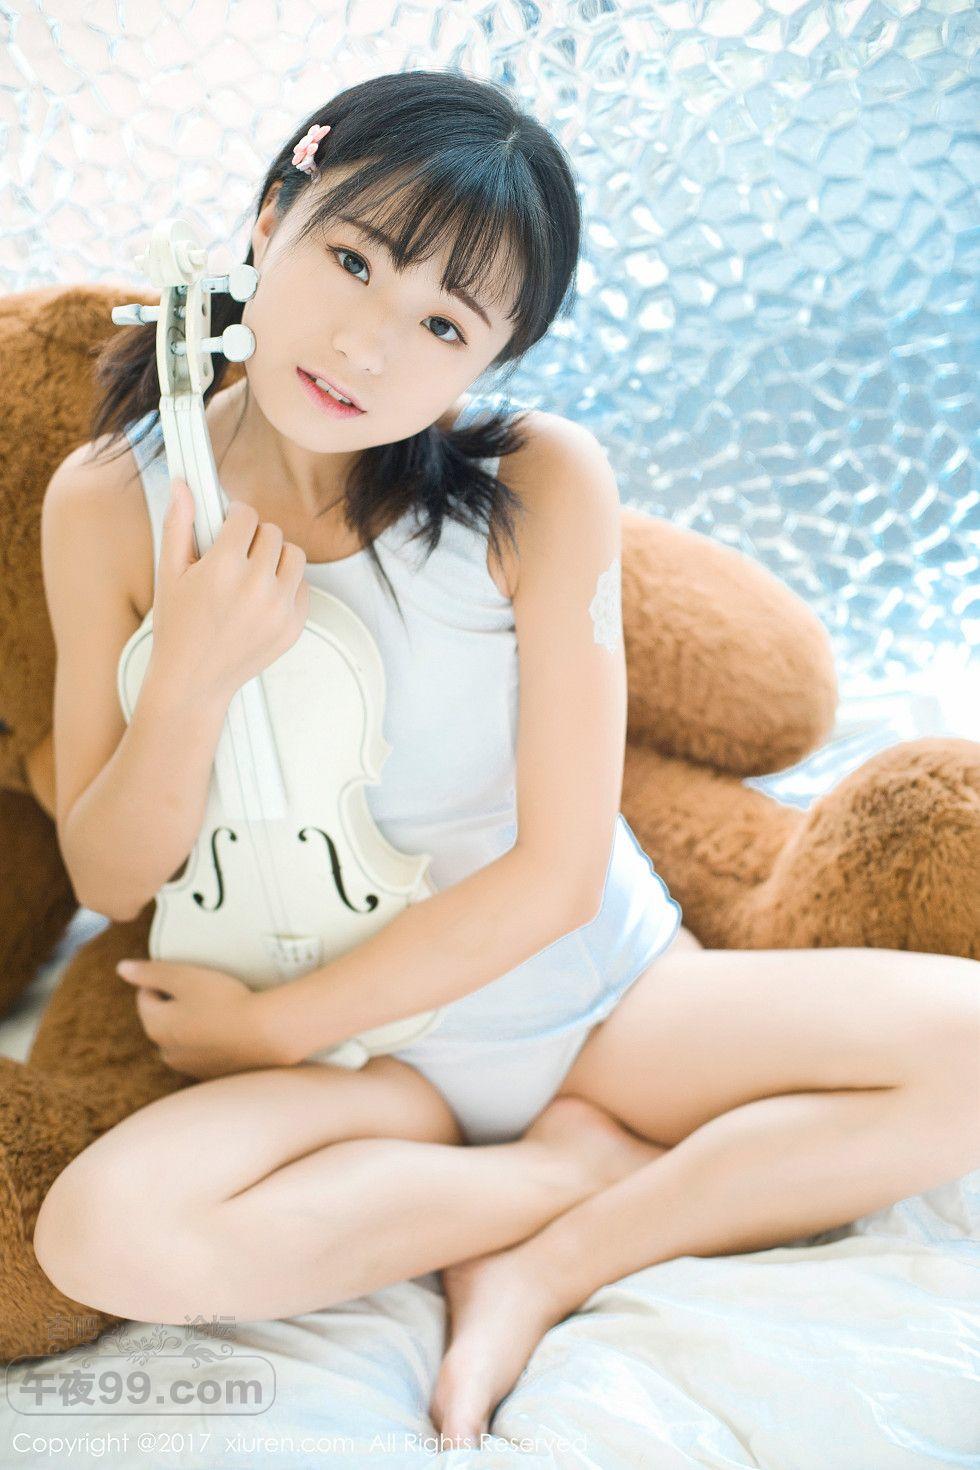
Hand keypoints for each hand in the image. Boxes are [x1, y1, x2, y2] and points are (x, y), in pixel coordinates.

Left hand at [115, 957, 286, 1079]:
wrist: (267, 1034)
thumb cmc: (224, 1000)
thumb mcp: (185, 977)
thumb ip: (150, 972)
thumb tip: (121, 968)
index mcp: (155, 1026)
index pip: (145, 996)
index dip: (165, 979)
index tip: (189, 974)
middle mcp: (166, 1052)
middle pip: (163, 1018)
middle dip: (177, 1004)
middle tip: (205, 990)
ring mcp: (189, 1067)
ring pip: (183, 1037)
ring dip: (193, 1023)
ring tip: (220, 1009)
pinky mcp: (212, 1075)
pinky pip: (203, 1052)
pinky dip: (210, 1040)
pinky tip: (229, 1029)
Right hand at [150, 478, 309, 704]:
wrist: (193, 682)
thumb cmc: (176, 625)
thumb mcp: (169, 573)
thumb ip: (179, 524)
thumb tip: (183, 483)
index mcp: (223, 567)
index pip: (247, 515)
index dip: (234, 517)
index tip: (227, 528)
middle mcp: (256, 586)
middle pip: (272, 533)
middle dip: (254, 539)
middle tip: (235, 557)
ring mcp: (279, 609)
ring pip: (294, 556)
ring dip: (276, 559)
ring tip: (252, 575)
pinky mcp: (294, 627)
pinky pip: (303, 586)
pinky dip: (286, 587)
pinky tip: (261, 600)